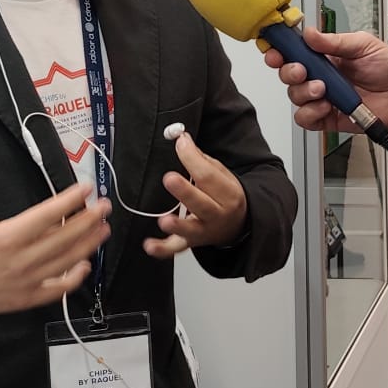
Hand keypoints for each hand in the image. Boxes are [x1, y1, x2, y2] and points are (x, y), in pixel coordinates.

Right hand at [0, 142, 109, 316]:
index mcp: (7, 236)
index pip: (47, 214)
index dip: (70, 199)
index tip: (86, 188)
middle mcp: (21, 259)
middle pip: (64, 237)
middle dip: (88, 220)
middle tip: (105, 206)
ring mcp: (27, 281)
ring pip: (66, 261)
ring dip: (88, 244)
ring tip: (103, 229)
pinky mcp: (27, 298)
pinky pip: (57, 290)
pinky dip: (74, 278)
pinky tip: (85, 265)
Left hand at [144, 132, 247, 258]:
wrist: (238, 224)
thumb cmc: (226, 196)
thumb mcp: (222, 175)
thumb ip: (201, 160)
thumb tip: (182, 139)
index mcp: (228, 194)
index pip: (209, 176)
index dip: (192, 159)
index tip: (180, 143)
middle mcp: (218, 215)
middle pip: (201, 204)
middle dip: (185, 192)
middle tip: (169, 179)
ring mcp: (204, 231)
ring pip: (191, 230)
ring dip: (177, 225)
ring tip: (164, 220)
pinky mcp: (190, 243)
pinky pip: (176, 248)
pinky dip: (162, 249)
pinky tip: (149, 245)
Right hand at [262, 27, 387, 135]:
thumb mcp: (363, 45)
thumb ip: (334, 41)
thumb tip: (309, 33)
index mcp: (326, 56)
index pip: (295, 51)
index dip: (281, 50)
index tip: (276, 50)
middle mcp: (320, 76)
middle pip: (288, 73)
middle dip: (289, 71)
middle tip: (302, 70)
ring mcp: (322, 97)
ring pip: (294, 96)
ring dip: (304, 92)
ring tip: (323, 89)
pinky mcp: (326, 117)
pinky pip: (305, 118)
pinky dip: (311, 112)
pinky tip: (326, 106)